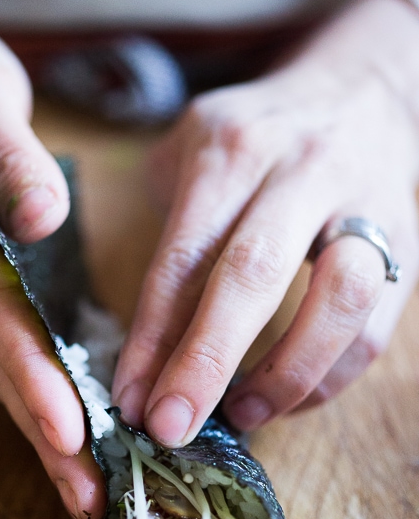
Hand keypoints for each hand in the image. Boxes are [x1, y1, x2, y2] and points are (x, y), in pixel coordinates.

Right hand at [0, 22, 104, 518]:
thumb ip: (5, 151)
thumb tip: (43, 216)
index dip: (29, 372)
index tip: (69, 429)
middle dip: (42, 431)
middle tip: (87, 495)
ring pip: (3, 369)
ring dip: (44, 432)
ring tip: (87, 491)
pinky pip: (13, 352)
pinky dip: (45, 398)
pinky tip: (78, 438)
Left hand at [113, 0, 418, 442]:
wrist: (357, 91)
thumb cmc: (254, 138)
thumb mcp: (190, 153)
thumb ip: (168, 238)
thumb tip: (144, 345)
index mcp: (230, 149)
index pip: (183, 256)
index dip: (152, 336)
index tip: (127, 399)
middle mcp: (299, 169)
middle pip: (252, 274)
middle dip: (205, 362)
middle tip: (169, 428)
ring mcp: (361, 203)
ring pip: (339, 299)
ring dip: (286, 375)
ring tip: (240, 417)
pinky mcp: (406, 239)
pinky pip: (376, 325)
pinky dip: (331, 375)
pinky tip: (288, 399)